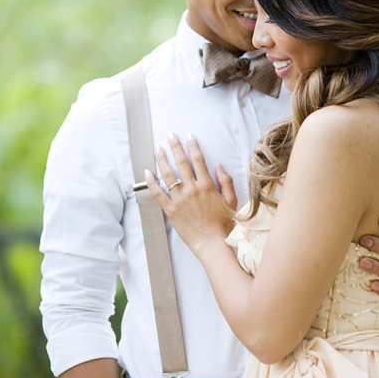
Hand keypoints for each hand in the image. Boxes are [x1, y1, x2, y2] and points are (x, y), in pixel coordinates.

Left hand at [145, 133, 236, 255]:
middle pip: (181, 163)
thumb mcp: (231, 200)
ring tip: (157, 148)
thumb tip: (218, 166)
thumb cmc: (223, 223)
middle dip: (175, 147)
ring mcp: (179, 200)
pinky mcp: (170, 210)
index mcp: (207, 186)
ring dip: (161, 160)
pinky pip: (158, 193)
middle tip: (170, 135)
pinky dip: (151, 182)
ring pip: (168, 175)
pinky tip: (147, 172)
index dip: (193, 146)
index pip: (198, 160)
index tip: (188, 136)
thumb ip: (225, 181)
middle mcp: (192, 190)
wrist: (211, 242)